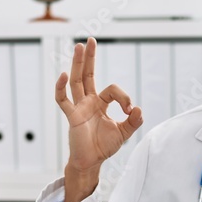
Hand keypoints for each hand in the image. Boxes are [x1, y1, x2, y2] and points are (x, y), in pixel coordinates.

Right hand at [55, 37, 141, 201]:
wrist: (91, 162)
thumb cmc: (104, 147)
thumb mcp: (124, 133)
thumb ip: (133, 121)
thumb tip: (139, 109)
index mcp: (100, 103)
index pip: (112, 90)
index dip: (124, 97)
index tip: (130, 111)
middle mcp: (88, 102)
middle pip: (87, 75)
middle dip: (89, 58)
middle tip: (90, 40)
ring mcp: (79, 108)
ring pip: (76, 82)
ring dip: (78, 64)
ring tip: (79, 47)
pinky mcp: (72, 117)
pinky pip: (63, 100)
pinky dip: (61, 88)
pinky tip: (63, 75)